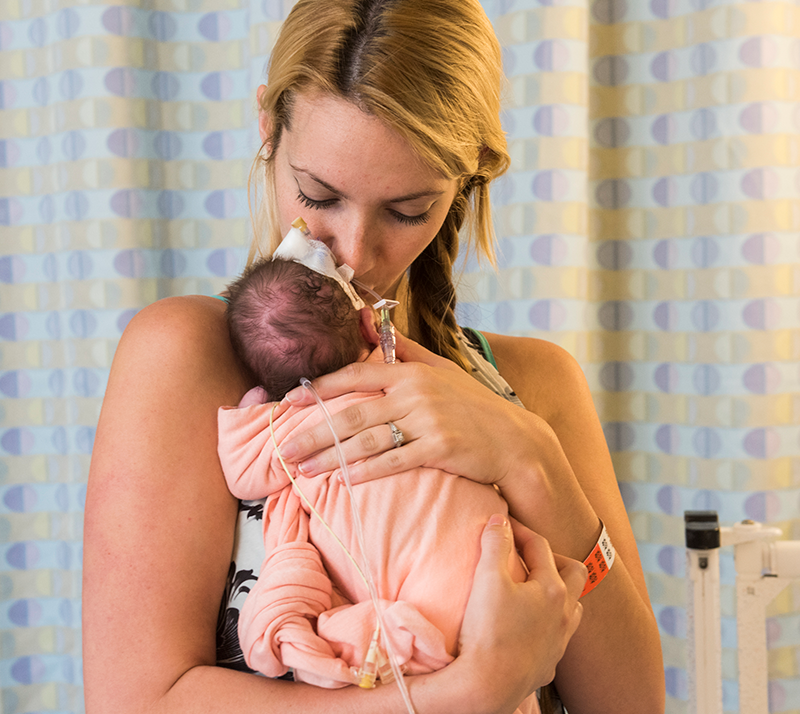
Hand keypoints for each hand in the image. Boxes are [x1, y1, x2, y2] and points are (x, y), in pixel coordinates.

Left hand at [276, 324, 540, 487]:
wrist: (516, 441)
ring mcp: (428, 420)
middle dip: (313, 431)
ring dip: (330, 456)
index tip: (289, 402)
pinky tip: (343, 481)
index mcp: (411, 372)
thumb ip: (402, 350)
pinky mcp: (440, 448)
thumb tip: (367, 318)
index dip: (320, 389)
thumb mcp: (441, 370)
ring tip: (302, 470)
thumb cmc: (473, 407)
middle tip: (283, 448)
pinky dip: (366, 471)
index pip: (356, 374)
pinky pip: (394, 460)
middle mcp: (415, 392)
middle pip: (352, 411)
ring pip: (366, 439)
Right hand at [449, 516, 587, 711]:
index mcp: (551, 589)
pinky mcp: (549, 663)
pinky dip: (550, 626)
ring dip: (560, 594)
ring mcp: (559, 640)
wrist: (488, 685)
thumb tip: (500, 521)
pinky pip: (559, 638)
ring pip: (573, 609)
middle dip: (555, 560)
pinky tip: (532, 628)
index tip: (503, 525)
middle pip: (574, 574)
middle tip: (531, 558)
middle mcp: (564, 613)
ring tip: (537, 591)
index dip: (520, 531)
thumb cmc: (488, 632)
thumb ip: (496, 545)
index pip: (539, 547)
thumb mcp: (487, 579)